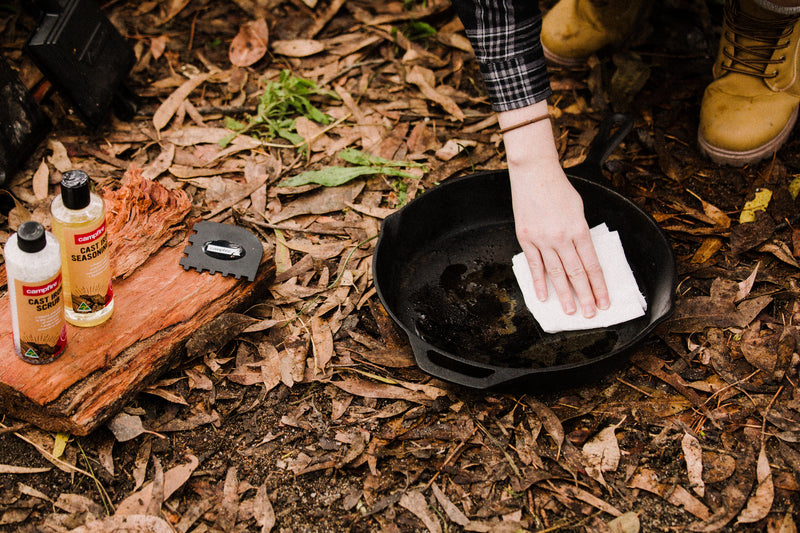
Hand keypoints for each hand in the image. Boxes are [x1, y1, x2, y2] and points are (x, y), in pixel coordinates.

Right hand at [499, 104, 609, 316]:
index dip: (599, 286)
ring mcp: (542, 239)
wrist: (534, 173)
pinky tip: (544, 297)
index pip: (592, 265)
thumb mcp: (579, 209)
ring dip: (564, 295)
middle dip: (585, 296)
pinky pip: (534, 265)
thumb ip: (580, 233)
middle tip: (590, 314)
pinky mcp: (526, 238)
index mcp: (579, 229)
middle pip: (576, 273)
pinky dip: (539, 282)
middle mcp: (561, 237)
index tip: (605, 302)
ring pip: (556, 273)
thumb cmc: (559, 188)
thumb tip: (581, 255)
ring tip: (571, 311)